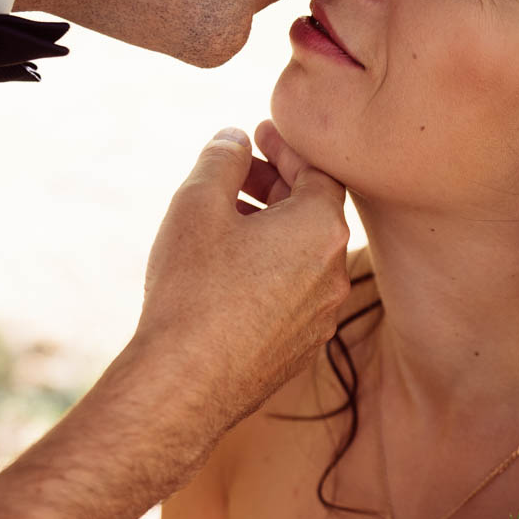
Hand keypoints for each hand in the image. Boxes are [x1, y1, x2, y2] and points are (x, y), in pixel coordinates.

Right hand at [132, 122, 349, 449]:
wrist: (185, 383)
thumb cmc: (192, 288)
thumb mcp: (197, 202)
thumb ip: (222, 158)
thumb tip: (236, 140)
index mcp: (321, 230)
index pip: (319, 172)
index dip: (288, 149)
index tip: (258, 136)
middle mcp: (333, 274)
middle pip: (314, 214)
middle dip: (276, 187)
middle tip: (237, 174)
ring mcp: (320, 317)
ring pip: (302, 258)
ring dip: (271, 232)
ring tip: (226, 222)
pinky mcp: (300, 349)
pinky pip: (292, 296)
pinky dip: (269, 273)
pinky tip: (228, 275)